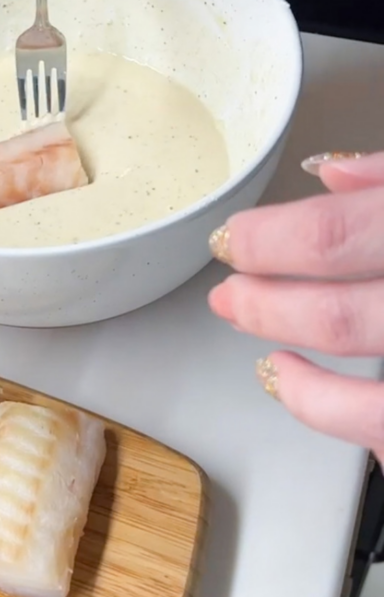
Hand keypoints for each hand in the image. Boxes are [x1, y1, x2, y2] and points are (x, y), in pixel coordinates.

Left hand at [208, 151, 383, 465]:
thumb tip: (328, 172)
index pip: (330, 237)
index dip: (265, 242)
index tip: (229, 240)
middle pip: (333, 312)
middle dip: (264, 300)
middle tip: (228, 291)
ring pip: (356, 370)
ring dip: (287, 351)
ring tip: (249, 333)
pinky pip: (379, 424)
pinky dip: (324, 405)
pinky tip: (288, 380)